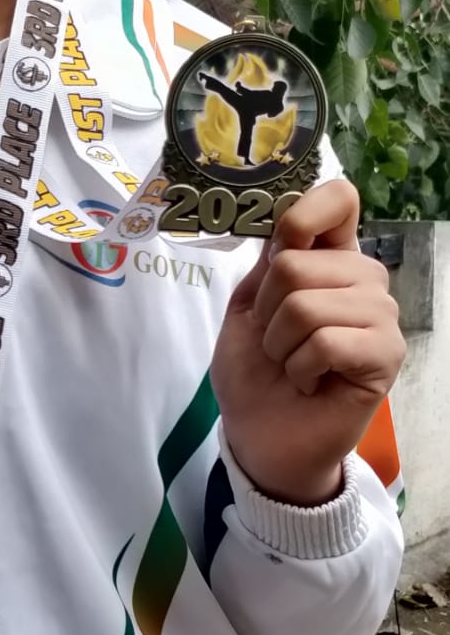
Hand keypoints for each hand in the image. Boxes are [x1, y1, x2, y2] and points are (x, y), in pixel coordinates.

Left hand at [209, 179, 404, 505]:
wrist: (261, 435)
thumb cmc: (254, 371)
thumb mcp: (247, 307)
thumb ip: (269, 262)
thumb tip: (285, 223)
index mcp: (330, 258)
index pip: (339, 199)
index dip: (304, 212)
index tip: (280, 245)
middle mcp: (363, 279)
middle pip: (299, 260)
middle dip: (266, 308)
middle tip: (275, 341)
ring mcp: (381, 316)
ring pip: (307, 303)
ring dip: (281, 342)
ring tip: (291, 363)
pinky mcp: (386, 355)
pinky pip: (327, 341)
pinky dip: (300, 366)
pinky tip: (309, 382)